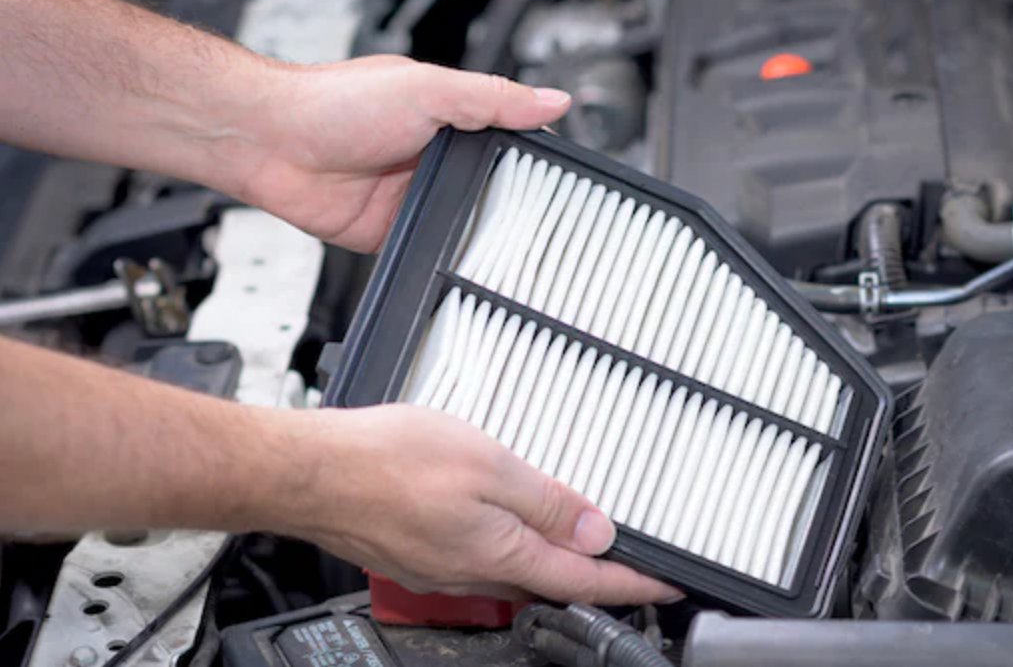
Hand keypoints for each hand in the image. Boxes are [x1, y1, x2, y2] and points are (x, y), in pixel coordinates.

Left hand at [232, 57, 570, 252]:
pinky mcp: (390, 231)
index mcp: (447, 116)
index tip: (561, 176)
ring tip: (492, 238)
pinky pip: (426, 250)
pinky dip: (437, 254)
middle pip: (488, 187)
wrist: (271, 143)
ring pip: (460, 222)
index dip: (532, 157)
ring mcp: (411, 195)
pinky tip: (449, 252)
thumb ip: (492, 98)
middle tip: (531, 217)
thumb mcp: (428, 89)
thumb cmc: (333, 102)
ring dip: (471, 228)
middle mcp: (432, 155)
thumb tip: (552, 101)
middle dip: (505, 201)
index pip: (506, 138)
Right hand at [279, 404, 683, 603]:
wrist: (308, 472)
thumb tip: (595, 531)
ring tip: (576, 535)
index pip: (585, 583)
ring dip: (550, 557)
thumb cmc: (385, 462)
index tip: (667, 587)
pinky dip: (509, 543)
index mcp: (500, 554)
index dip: (633, 584)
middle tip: (630, 558)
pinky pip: (481, 557)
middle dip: (595, 574)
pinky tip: (505, 519)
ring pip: (515, 570)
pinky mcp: (418, 553)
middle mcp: (473, 572)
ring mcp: (442, 568)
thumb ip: (546, 501)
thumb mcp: (487, 465)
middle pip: (552, 583)